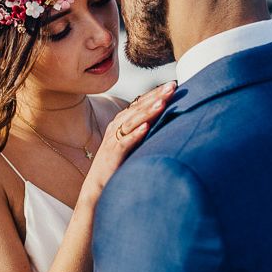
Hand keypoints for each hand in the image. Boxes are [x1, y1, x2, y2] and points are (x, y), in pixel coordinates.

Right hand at [80, 81, 176, 204]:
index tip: (173, 85)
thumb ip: (144, 131)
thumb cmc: (117, 165)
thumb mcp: (132, 143)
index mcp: (122, 122)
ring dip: (148, 112)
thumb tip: (167, 122)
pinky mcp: (113, 155)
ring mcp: (114, 140)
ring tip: (163, 103)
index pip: (140, 103)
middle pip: (138, 108)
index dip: (155, 93)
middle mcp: (116, 127)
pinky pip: (125, 142)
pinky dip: (135, 134)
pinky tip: (146, 128)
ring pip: (132, 122)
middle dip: (156, 96)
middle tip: (172, 86)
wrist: (97, 187)